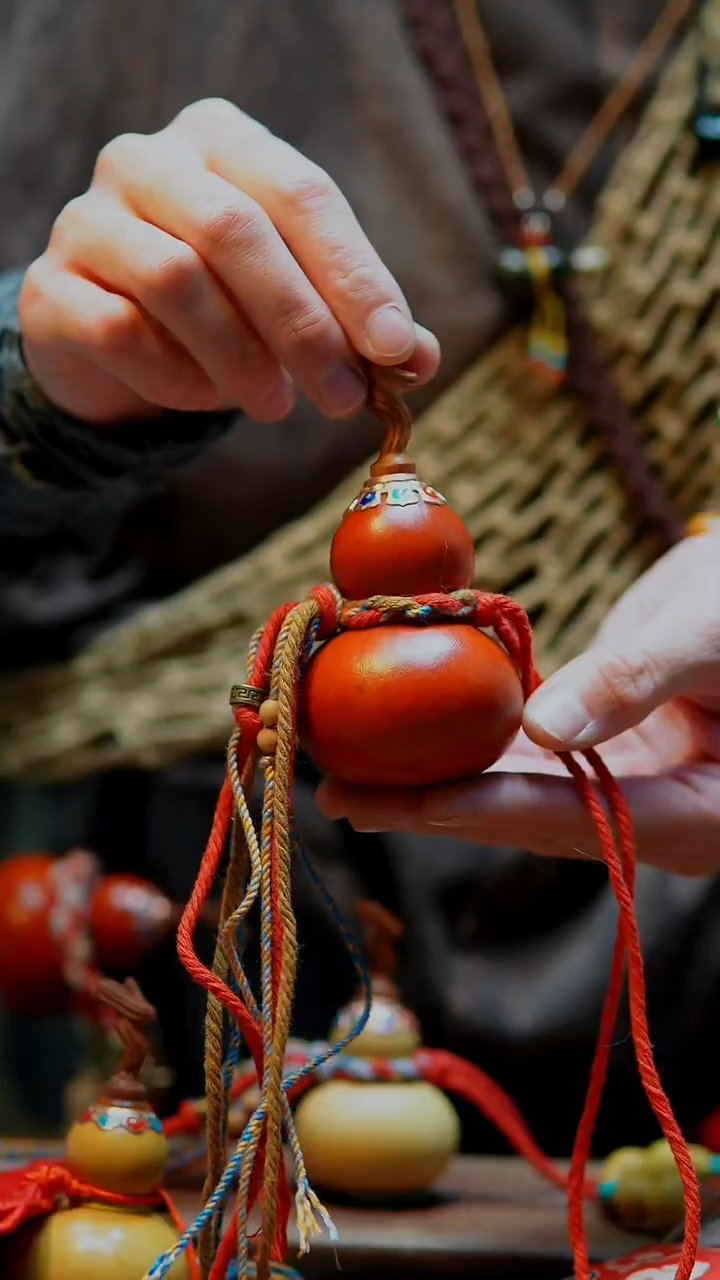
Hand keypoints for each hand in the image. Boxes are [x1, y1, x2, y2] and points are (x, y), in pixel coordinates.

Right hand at [19, 98, 438, 424]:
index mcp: (225, 141)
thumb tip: (420, 361)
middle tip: (343, 397)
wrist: (108, 333)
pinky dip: (174, 376)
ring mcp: (89, 219)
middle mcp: (149, 161)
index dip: (355, 275)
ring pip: (175, 278)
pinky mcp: (52, 288)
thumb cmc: (220, 305)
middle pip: (235, 231)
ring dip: (240, 356)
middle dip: (302, 324)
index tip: (396, 349)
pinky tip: (202, 398)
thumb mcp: (297, 300)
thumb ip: (357, 324)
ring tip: (276, 405)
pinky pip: (120, 331)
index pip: (302, 194)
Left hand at [318, 534, 719, 875]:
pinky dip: (461, 738)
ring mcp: (620, 782)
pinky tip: (396, 732)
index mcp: (701, 810)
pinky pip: (519, 751)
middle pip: (530, 816)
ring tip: (341, 770)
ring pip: (512, 788)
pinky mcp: (593, 748)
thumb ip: (636, 678)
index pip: (586, 818)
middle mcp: (652, 810)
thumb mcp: (710, 633)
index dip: (496, 810)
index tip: (416, 803)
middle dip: (434, 807)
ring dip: (428, 778)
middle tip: (342, 797)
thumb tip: (547, 729)